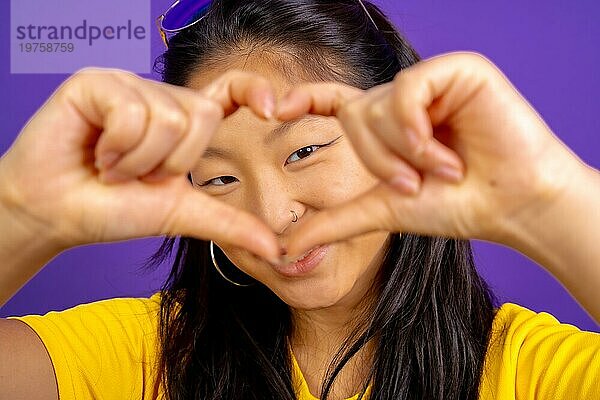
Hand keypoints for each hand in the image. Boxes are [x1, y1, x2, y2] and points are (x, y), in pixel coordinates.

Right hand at [0, 68, 280, 262]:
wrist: (58, 214)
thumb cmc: (115, 208)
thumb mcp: (181, 214)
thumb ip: (228, 225)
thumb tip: (276, 250)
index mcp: (183, 120)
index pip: (228, 90)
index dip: (252, 89)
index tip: (273, 110)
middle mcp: (159, 96)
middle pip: (202, 114)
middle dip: (171, 162)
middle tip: (138, 174)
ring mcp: (128, 85)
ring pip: (168, 117)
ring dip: (140, 161)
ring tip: (113, 167)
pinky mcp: (97, 83)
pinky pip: (132, 112)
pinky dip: (118, 149)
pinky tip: (97, 155)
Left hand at [277, 52, 580, 257]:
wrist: (509, 206)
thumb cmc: (454, 205)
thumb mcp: (382, 211)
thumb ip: (333, 223)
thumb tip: (284, 249)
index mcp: (388, 124)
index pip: (337, 101)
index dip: (306, 98)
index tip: (277, 109)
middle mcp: (406, 99)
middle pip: (356, 114)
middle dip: (379, 162)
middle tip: (416, 184)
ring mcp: (431, 82)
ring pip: (380, 104)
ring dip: (404, 152)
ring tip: (442, 170)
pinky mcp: (458, 71)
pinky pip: (409, 90)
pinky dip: (416, 129)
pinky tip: (445, 151)